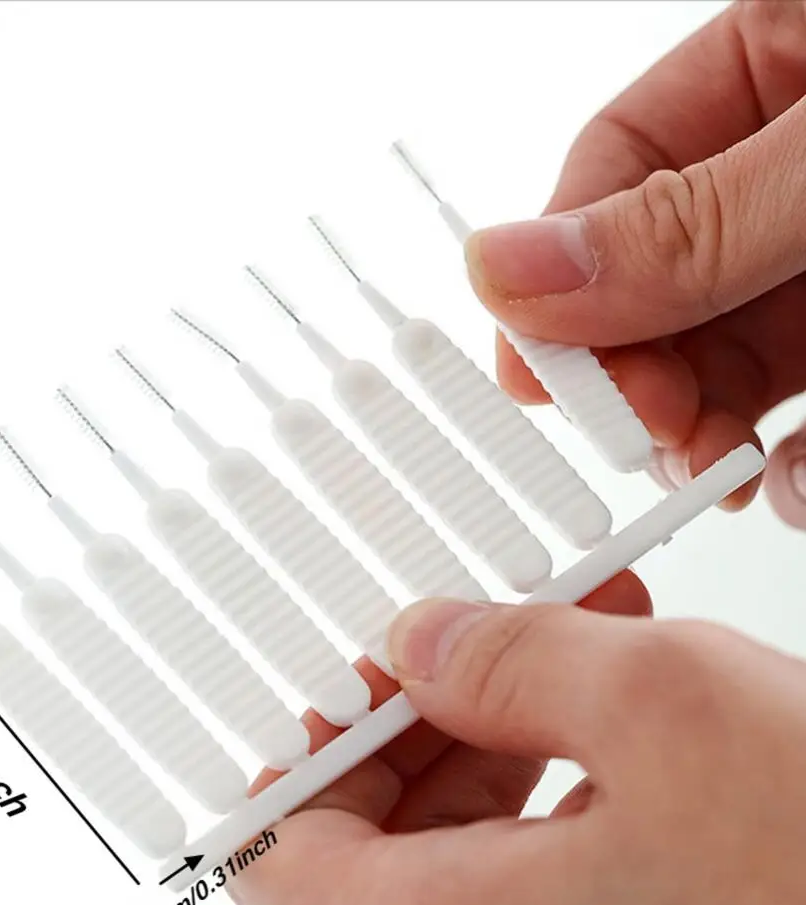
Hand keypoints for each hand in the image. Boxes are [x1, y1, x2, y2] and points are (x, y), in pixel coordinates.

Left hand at [231, 595, 805, 904]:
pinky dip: (561, 782)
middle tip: (468, 634)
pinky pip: (540, 875)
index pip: (272, 853)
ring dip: (500, 732)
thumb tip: (417, 643)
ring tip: (572, 640)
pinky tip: (622, 714)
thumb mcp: (660, 706)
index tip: (334, 674)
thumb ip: (506, 659)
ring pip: (461, 848)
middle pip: (370, 840)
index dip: (291, 750)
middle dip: (417, 715)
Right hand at [465, 1, 805, 525]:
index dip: (562, 283)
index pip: (612, 171)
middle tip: (650, 429)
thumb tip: (506, 272)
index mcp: (775, 53)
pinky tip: (791, 474)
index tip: (544, 375)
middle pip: (663, 281)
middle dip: (645, 371)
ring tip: (723, 468)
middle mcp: (793, 159)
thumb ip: (690, 219)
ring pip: (731, 351)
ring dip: (709, 427)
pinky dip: (790, 453)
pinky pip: (800, 393)